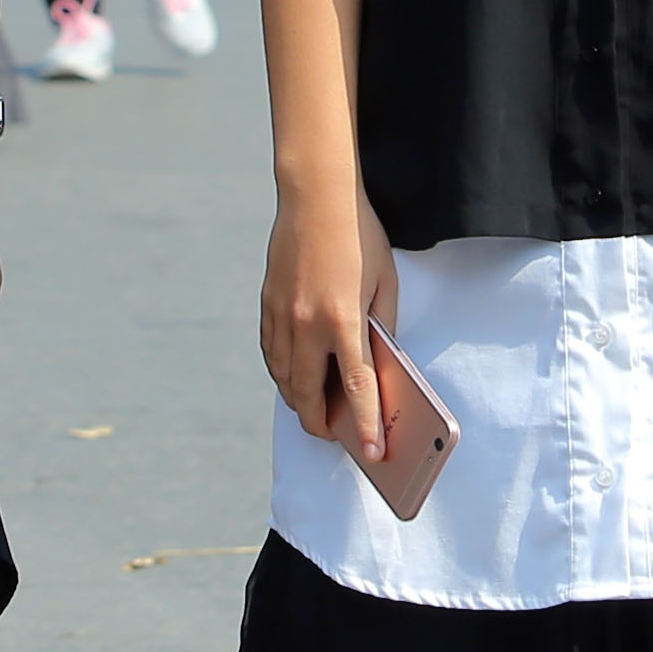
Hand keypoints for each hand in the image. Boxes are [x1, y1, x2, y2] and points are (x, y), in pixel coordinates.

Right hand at [259, 178, 395, 461]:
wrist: (316, 198)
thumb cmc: (360, 238)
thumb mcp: (384, 283)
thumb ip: (380, 329)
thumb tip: (378, 368)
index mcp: (343, 320)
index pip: (356, 388)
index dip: (364, 425)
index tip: (370, 453)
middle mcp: (307, 324)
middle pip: (308, 395)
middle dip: (321, 424)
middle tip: (335, 436)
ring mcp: (282, 316)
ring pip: (284, 379)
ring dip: (300, 402)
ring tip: (316, 413)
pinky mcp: (267, 305)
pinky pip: (272, 355)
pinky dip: (283, 375)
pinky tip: (295, 380)